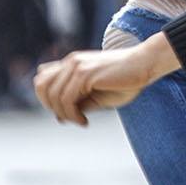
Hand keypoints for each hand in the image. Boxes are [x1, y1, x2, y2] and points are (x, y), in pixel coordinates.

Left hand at [34, 35, 182, 125]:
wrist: (145, 64)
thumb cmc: (126, 80)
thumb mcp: (97, 94)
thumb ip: (79, 101)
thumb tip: (60, 116)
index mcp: (72, 64)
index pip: (42, 79)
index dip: (48, 99)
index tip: (66, 113)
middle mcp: (70, 62)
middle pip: (40, 86)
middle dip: (51, 107)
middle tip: (70, 118)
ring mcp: (76, 66)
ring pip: (53, 96)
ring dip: (65, 115)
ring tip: (82, 121)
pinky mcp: (84, 73)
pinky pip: (66, 100)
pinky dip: (73, 116)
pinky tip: (85, 121)